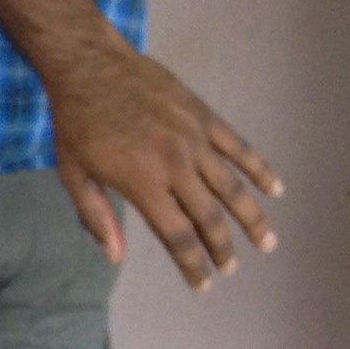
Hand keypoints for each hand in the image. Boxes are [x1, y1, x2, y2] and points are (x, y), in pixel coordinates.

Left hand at [46, 37, 282, 287]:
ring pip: (233, 187)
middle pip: (209, 218)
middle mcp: (174, 164)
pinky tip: (276, 189)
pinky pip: (239, 148)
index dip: (192, 265)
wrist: (88, 64)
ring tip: (267, 242)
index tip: (203, 284)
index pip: (177, 236)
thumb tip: (114, 257)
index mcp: (142, 182)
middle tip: (231, 267)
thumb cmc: (75, 121)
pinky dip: (260, 169)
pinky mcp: (203, 117)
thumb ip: (96, 215)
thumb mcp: (73, 172)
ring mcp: (193, 139)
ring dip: (253, 218)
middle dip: (223, 248)